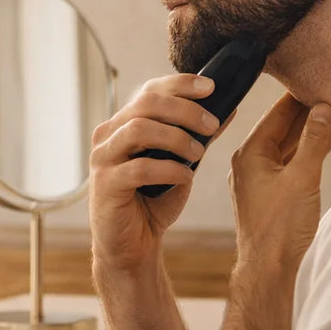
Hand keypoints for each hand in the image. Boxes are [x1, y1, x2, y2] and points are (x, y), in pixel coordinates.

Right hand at [89, 74, 227, 273]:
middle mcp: (109, 135)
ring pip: (139, 129)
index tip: (212, 88)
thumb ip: (197, 136)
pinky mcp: (104, 184)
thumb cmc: (153, 202)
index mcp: (124, 124)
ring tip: (198, 153)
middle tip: (212, 125)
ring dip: (176, 137)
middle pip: (146, 103)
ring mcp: (103, 158)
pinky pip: (139, 168)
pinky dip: (169, 170)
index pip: (150, 90)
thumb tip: (227, 108)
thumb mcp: (180, 163)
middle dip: (184, 110)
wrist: (132, 245)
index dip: (180, 84)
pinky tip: (184, 178)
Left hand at [228, 93, 330, 276]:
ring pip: (289, 146)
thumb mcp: (303, 178)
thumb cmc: (281, 227)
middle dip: (312, 116)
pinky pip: (291, 163)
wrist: (270, 271)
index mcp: (250, 153)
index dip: (302, 97)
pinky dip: (310, 154)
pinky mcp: (271, 194)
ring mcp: (259, 179)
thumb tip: (323, 109)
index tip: (324, 82)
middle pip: (284, 128)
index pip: (278, 113)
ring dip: (314, 136)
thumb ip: (314, 141)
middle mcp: (250, 162)